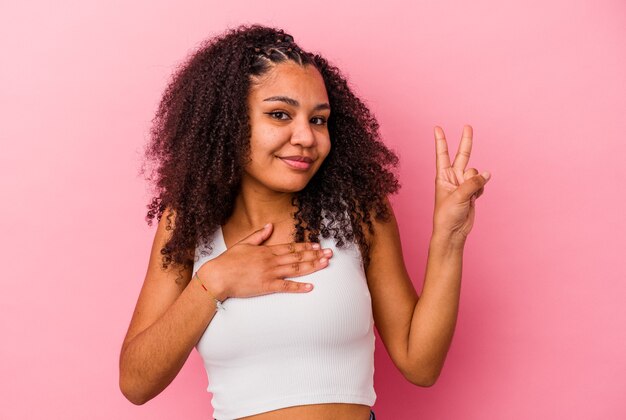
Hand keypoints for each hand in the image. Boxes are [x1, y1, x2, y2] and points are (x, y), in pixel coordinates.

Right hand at [196, 223, 331, 299]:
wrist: (218, 276)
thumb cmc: (228, 261)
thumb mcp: (244, 243)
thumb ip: (259, 235)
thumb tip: (270, 225)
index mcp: (267, 250)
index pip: (291, 247)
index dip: (305, 246)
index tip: (318, 245)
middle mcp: (271, 261)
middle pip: (297, 257)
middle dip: (315, 255)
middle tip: (329, 254)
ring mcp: (270, 273)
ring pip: (295, 269)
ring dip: (312, 266)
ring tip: (324, 264)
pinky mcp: (267, 286)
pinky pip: (286, 286)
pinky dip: (298, 287)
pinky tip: (310, 286)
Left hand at [432, 125, 490, 244]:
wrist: (453, 232)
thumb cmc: (447, 215)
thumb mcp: (458, 197)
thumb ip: (472, 183)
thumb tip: (486, 174)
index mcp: (443, 177)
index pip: (442, 155)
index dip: (441, 141)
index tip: (437, 128)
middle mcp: (453, 178)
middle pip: (462, 156)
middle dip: (466, 142)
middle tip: (468, 126)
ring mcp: (463, 184)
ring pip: (475, 173)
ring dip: (476, 182)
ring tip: (470, 195)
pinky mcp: (472, 192)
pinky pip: (481, 184)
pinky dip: (480, 190)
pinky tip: (475, 199)